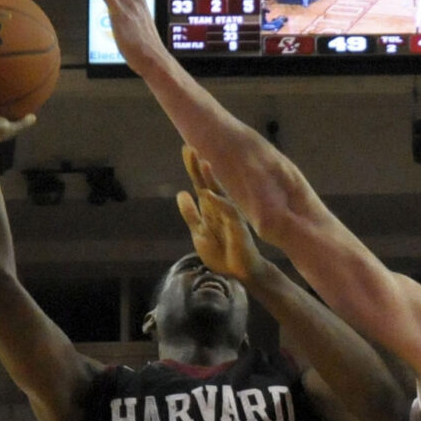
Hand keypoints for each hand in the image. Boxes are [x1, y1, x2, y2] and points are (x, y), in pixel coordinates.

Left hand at [177, 145, 258, 279]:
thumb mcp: (199, 232)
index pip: (201, 184)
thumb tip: (181, 192)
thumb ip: (190, 214)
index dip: (194, 168)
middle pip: (209, 184)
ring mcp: (230, 216)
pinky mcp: (238, 226)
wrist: (238, 272)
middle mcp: (221, 208)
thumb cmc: (222, 252)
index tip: (186, 149)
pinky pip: (228, 212)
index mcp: (211, 208)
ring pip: (219, 193)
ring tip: (203, 163)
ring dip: (211, 179)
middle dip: (199, 167)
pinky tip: (208, 194)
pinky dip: (218, 203)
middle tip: (190, 149)